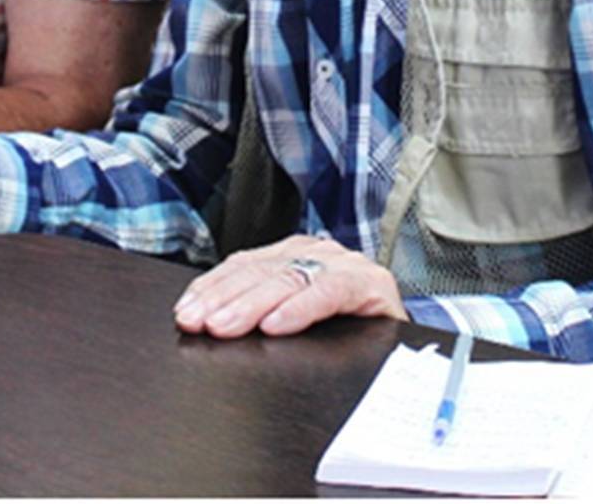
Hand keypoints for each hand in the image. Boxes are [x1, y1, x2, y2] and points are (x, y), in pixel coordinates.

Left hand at [172, 234, 406, 338]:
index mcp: (293, 253)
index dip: (211, 287)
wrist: (407, 341)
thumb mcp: (293, 315)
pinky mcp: (370, 283)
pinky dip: (299, 309)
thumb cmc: (344, 330)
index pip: (242, 264)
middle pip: (260, 272)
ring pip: (288, 279)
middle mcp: (316, 251)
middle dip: (223, 299)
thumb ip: (261, 309)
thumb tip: (210, 321)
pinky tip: (276, 325)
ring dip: (251, 305)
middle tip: (198, 322)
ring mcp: (343, 263)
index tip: (186, 311)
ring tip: (226, 325)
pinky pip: (329, 292)